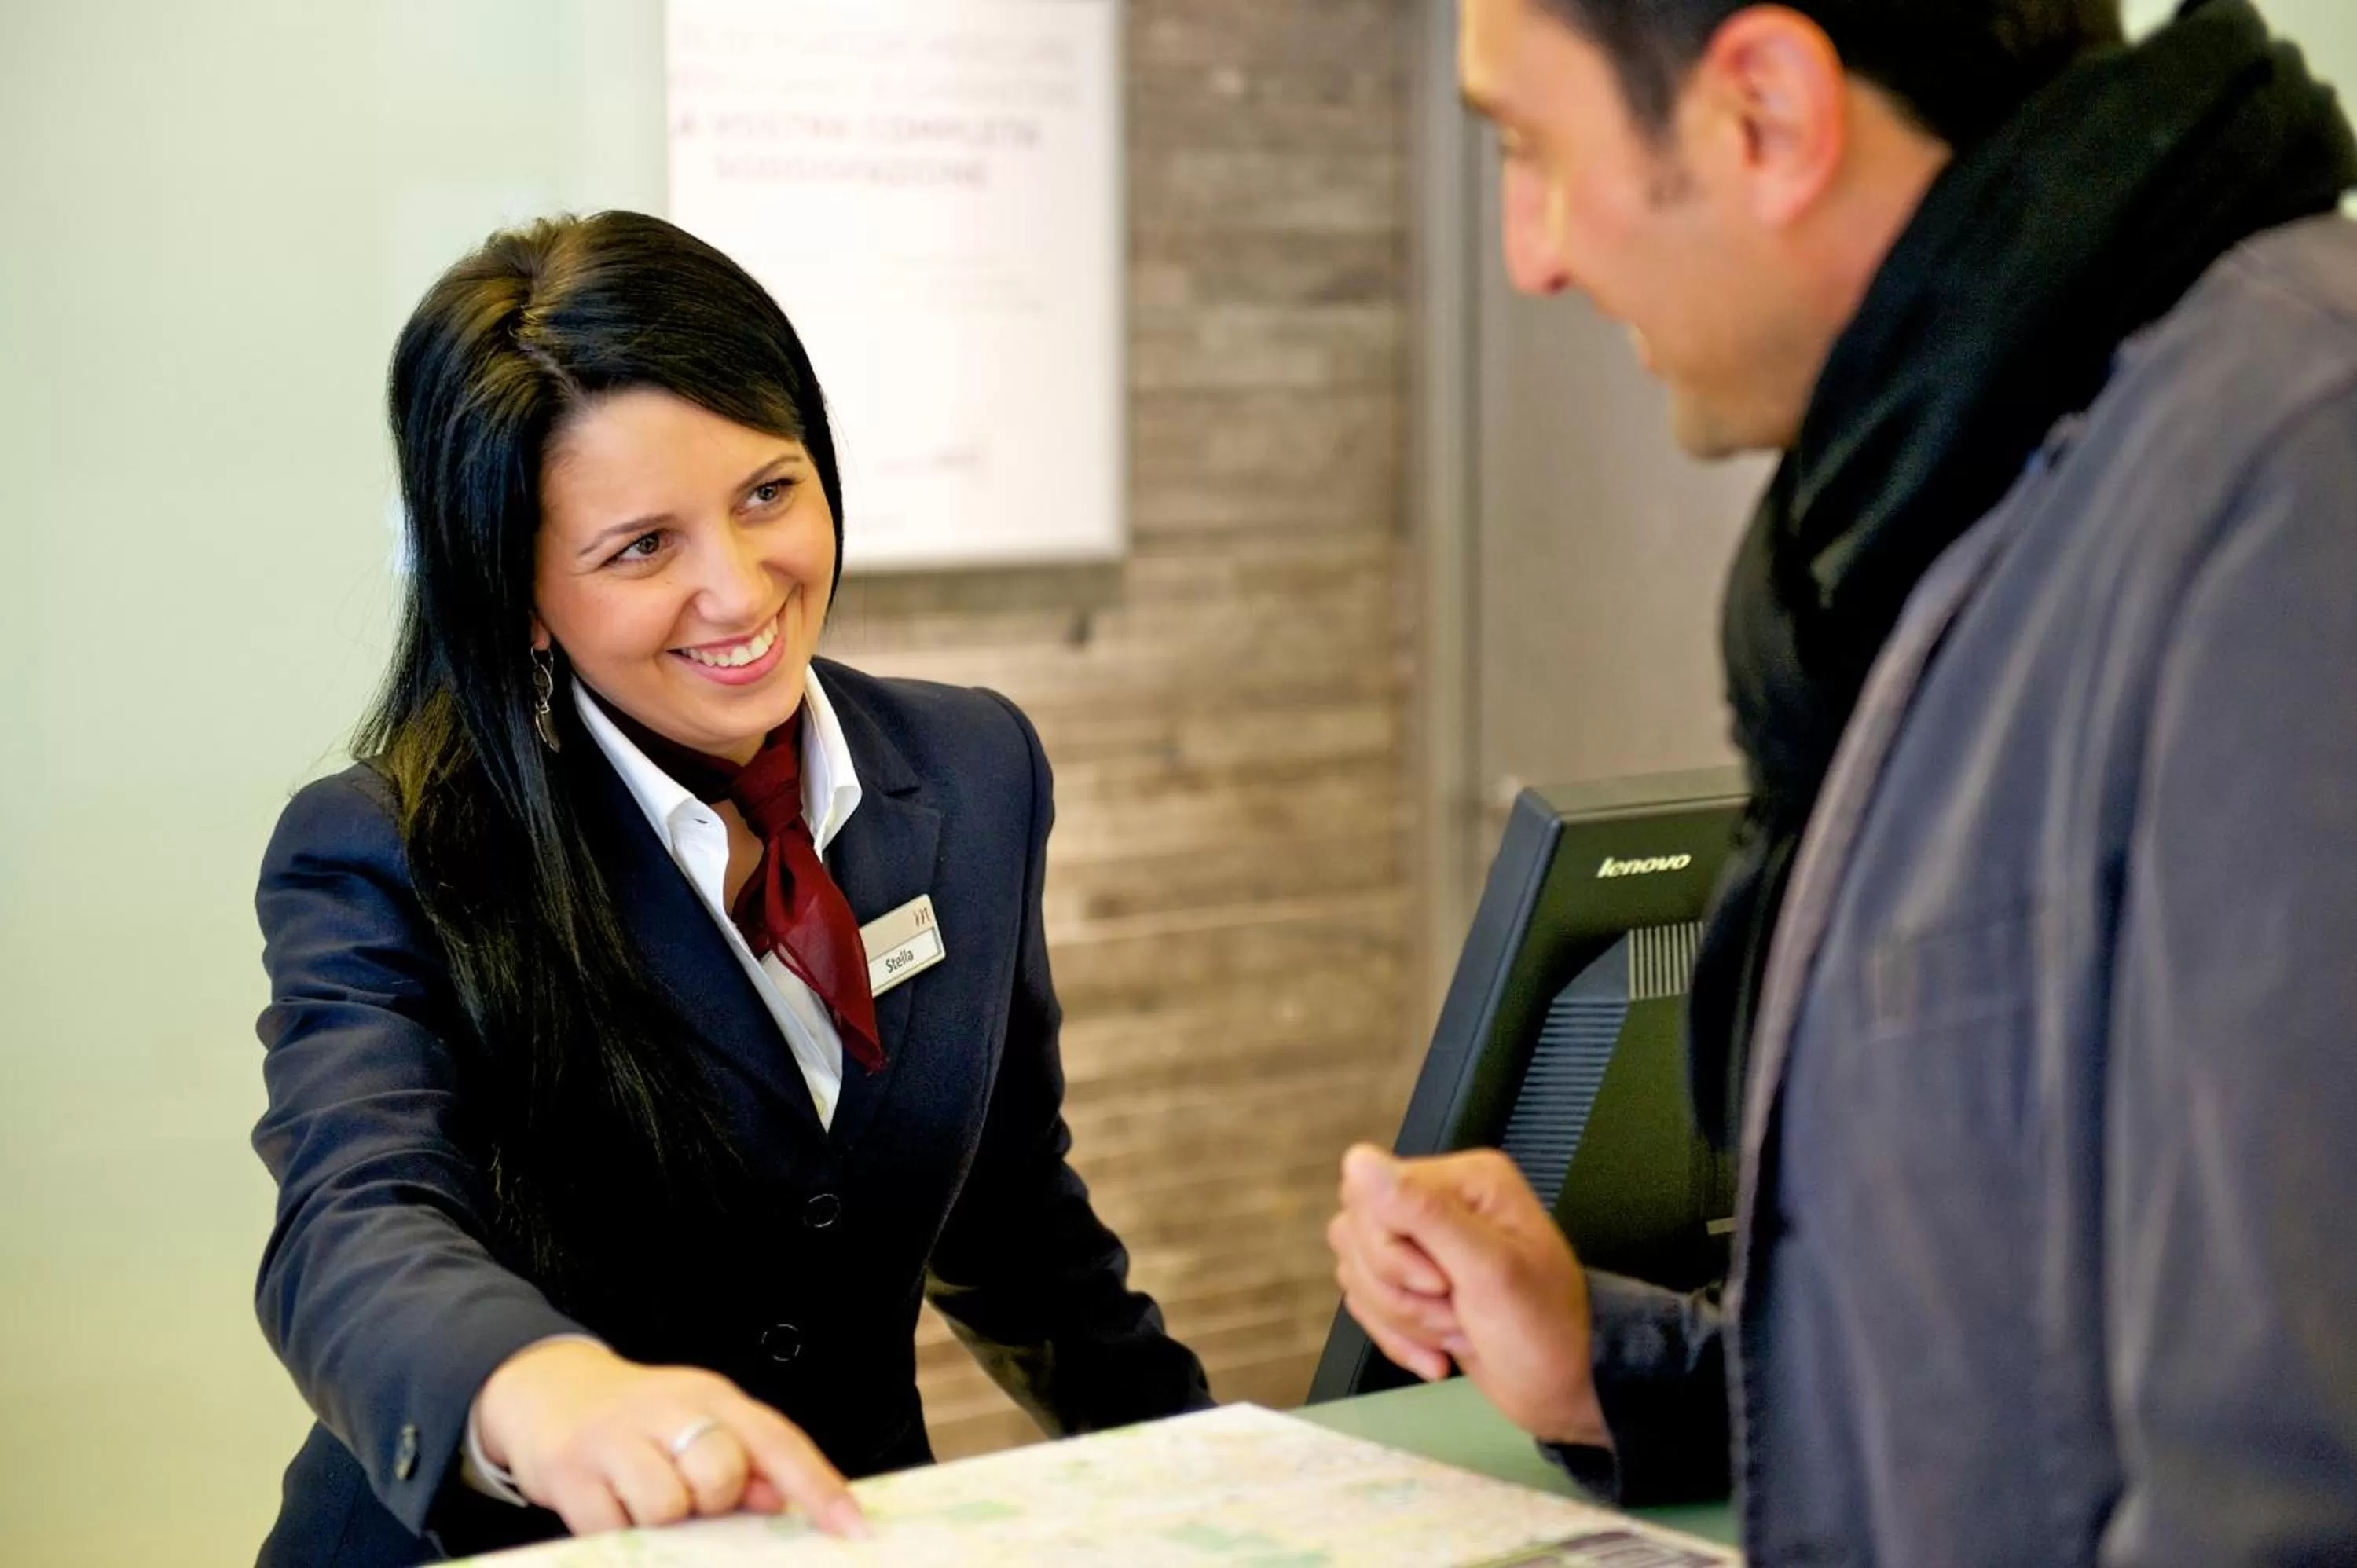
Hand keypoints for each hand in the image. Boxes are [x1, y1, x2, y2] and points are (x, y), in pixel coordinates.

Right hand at [473, 1340, 867, 1537]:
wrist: (546, 1388)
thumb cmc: (640, 1419)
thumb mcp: (698, 1422)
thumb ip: (746, 1459)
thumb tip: (784, 1503)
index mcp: (712, 1396)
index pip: (777, 1439)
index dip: (818, 1485)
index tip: (851, 1527)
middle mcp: (667, 1407)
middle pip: (720, 1472)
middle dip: (714, 1502)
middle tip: (692, 1500)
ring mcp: (613, 1438)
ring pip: (665, 1506)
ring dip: (662, 1521)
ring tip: (644, 1501)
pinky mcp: (569, 1472)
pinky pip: (610, 1528)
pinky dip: (617, 1533)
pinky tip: (610, 1510)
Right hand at [1328, 1143, 1607, 1446]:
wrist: (1568, 1392)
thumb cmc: (1548, 1331)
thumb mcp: (1490, 1270)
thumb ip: (1424, 1212)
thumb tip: (1361, 1160)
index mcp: (1463, 1180)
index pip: (1372, 1195)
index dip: (1393, 1250)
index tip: (1440, 1282)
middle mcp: (1440, 1204)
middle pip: (1357, 1234)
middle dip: (1400, 1292)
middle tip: (1457, 1308)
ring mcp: (1425, 1245)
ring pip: (1357, 1271)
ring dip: (1403, 1319)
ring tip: (1458, 1329)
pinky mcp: (1414, 1285)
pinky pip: (1366, 1303)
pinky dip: (1398, 1338)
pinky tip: (1441, 1351)